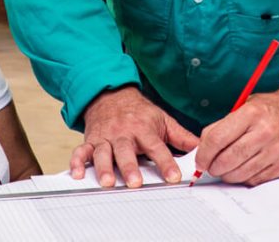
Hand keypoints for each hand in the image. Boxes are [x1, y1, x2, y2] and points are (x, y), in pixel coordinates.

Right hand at [70, 87, 198, 187]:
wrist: (111, 94)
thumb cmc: (139, 112)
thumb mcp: (163, 120)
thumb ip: (181, 137)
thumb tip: (201, 149)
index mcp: (143, 129)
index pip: (157, 147)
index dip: (166, 162)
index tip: (173, 177)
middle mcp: (123, 134)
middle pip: (126, 151)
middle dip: (130, 167)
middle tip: (135, 183)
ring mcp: (105, 138)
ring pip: (103, 153)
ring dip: (104, 168)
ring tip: (108, 182)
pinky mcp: (91, 140)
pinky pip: (81, 151)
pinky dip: (77, 162)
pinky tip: (78, 174)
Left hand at [195, 77, 278, 185]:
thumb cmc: (272, 109)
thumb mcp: (246, 106)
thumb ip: (224, 124)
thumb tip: (203, 146)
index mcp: (252, 113)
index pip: (218, 138)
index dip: (204, 153)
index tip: (200, 159)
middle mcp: (265, 132)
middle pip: (228, 159)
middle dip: (213, 167)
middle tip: (210, 167)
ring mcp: (276, 150)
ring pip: (241, 173)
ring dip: (227, 175)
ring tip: (225, 169)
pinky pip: (256, 179)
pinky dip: (245, 178)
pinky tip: (243, 170)